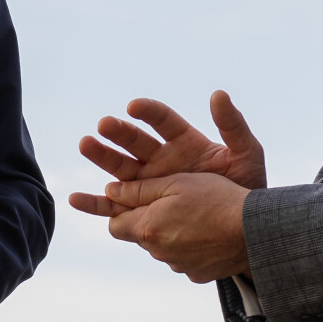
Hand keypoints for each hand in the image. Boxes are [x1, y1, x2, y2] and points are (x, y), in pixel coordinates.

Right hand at [69, 91, 265, 209]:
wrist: (242, 228)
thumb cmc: (246, 187)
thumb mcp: (247, 154)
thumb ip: (234, 126)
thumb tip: (218, 94)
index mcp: (185, 142)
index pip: (163, 121)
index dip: (149, 112)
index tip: (134, 107)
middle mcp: (161, 159)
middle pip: (135, 141)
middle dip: (119, 133)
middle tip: (104, 125)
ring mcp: (149, 182)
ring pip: (119, 167)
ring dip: (101, 156)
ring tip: (86, 145)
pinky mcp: (141, 207)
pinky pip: (113, 206)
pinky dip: (94, 204)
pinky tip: (75, 199)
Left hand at [92, 172, 251, 283]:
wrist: (255, 230)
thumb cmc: (216, 198)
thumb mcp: (176, 183)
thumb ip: (139, 189)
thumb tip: (109, 191)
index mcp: (148, 229)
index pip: (115, 225)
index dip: (120, 211)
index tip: (134, 199)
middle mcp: (159, 253)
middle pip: (139, 236)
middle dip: (147, 221)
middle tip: (169, 203)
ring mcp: (178, 266)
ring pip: (162, 248)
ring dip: (169, 233)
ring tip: (194, 215)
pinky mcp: (197, 275)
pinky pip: (184, 259)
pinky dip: (189, 247)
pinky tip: (207, 232)